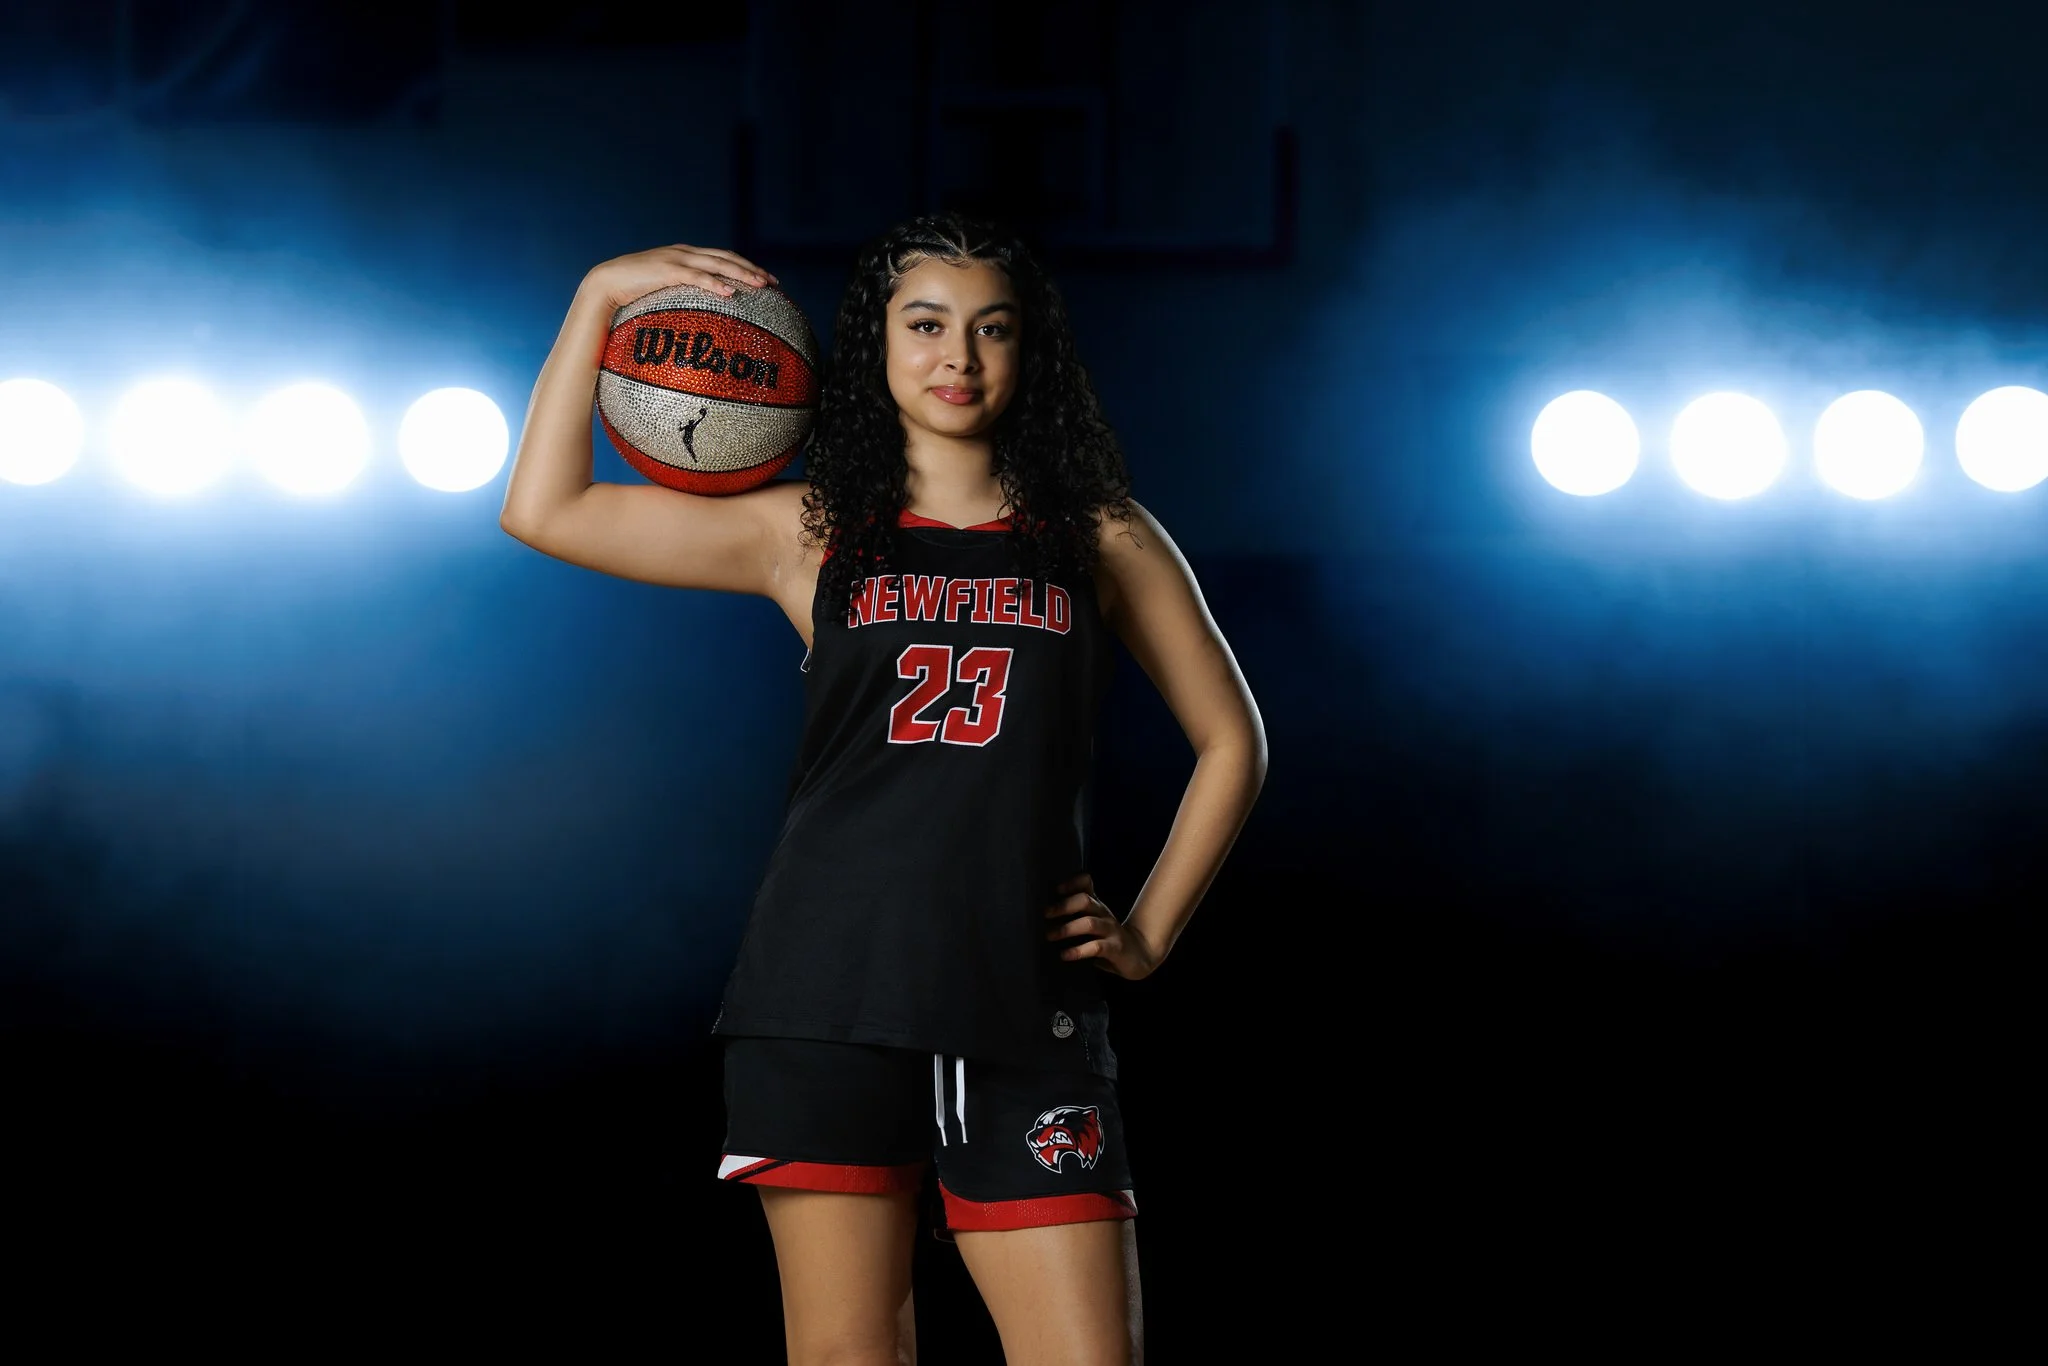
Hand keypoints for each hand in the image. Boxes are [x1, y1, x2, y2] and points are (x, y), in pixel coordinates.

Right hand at [579, 243, 778, 312]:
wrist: (604, 284)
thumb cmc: (631, 295)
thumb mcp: (662, 294)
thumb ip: (681, 298)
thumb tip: (699, 321)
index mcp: (685, 256)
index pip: (722, 258)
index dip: (745, 266)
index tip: (766, 279)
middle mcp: (684, 253)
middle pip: (726, 257)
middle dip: (751, 268)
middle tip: (772, 283)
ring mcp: (676, 259)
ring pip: (717, 263)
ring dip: (741, 273)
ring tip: (760, 284)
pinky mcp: (666, 270)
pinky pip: (696, 276)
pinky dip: (715, 283)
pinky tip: (730, 292)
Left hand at [1044, 873, 1160, 980]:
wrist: (1141, 955)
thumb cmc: (1110, 939)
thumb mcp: (1095, 923)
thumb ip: (1076, 917)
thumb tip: (1045, 917)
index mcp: (1097, 906)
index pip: (1086, 885)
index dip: (1072, 883)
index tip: (1056, 889)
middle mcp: (1104, 914)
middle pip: (1086, 901)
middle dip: (1064, 906)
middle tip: (1046, 914)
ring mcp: (1111, 931)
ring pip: (1089, 923)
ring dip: (1068, 928)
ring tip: (1050, 936)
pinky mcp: (1115, 949)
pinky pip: (1096, 947)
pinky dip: (1078, 951)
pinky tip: (1065, 955)